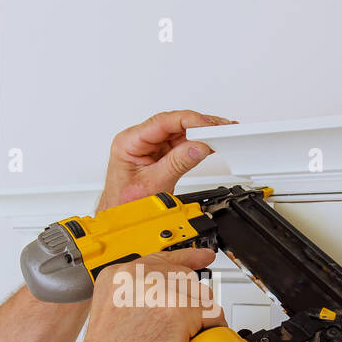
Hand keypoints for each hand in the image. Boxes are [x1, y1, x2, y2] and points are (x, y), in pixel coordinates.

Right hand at [71, 248, 225, 341]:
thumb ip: (137, 298)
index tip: (204, 256)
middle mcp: (139, 275)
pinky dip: (207, 332)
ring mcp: (160, 290)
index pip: (163, 258)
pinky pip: (211, 315)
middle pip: (186, 278)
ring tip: (179, 340)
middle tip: (181, 328)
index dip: (188, 258)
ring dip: (198, 320)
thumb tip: (166, 301)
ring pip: (201, 296)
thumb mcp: (115, 314)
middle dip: (191, 303)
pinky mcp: (179, 309)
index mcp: (121, 275)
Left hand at [97, 110, 236, 211]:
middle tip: (221, 129)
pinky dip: (198, 143)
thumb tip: (198, 147)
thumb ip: (177, 163)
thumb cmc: (125, 204)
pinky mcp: (160, 154)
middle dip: (199, 125)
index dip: (188, 120)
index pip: (162, 122)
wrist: (121, 220)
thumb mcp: (154, 184)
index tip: (207, 126)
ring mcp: (150, 146)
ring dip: (201, 133)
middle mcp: (139, 140)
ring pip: (180, 132)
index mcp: (129, 142)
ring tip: (221, 135)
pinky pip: (182, 143)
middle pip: (174, 124)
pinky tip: (211, 143)